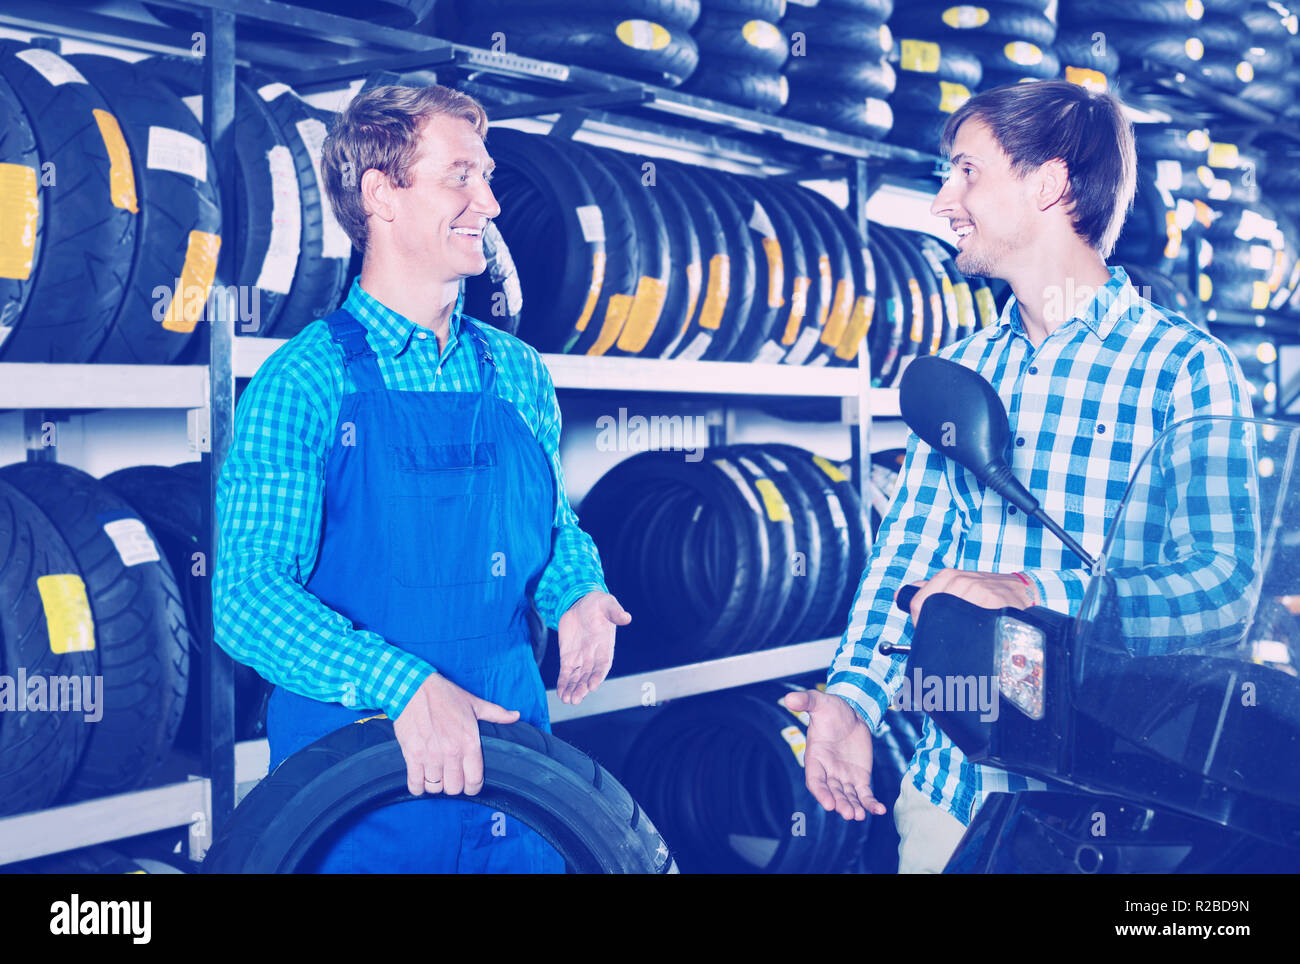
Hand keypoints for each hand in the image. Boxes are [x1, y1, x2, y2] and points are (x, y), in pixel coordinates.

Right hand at [393, 673, 518, 796]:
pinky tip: (420, 779)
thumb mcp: (474, 703)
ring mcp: (430, 755)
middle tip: (451, 777)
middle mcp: (451, 751)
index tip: (470, 785)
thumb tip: (515, 716)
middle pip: (455, 788)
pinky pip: (415, 784)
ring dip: (436, 785)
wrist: (413, 687)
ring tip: (436, 775)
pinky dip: (418, 786)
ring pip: (435, 788)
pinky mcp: (412, 755)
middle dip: (454, 786)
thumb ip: (496, 714)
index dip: (473, 787)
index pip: (475, 779)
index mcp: (469, 741)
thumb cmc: (444, 695)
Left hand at [556, 591, 630, 704]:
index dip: (598, 676)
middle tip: (575, 699)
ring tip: (566, 700)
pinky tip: (560, 693)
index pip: (603, 665)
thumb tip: (626, 617)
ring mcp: (581, 658)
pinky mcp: (568, 657)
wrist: (582, 603)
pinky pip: (566, 673)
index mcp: (606, 647)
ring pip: (577, 678)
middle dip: (582, 688)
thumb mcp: (607, 605)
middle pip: (588, 676)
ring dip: (572, 689)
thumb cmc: (599, 604)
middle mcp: (594, 656)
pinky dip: (563, 683)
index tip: (593, 686)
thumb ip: (615, 612)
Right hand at [782, 689, 886, 821]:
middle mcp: (828, 772)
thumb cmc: (831, 709)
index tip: (828, 804)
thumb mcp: (819, 702)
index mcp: (815, 758)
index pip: (815, 781)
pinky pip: (865, 794)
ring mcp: (844, 777)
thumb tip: (789, 698)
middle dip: (840, 804)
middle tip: (849, 813)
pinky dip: (870, 803)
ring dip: (853, 807)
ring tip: (859, 816)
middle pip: (832, 793)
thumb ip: (806, 701)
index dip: (821, 793)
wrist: (851, 714)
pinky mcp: (860, 778)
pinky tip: (879, 810)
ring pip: (848, 797)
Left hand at [898, 568, 1037, 623]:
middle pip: (933, 614)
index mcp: (946, 577)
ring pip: (953, 621)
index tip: (925, 630)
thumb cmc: (985, 590)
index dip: (918, 621)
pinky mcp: (994, 603)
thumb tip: (900, 594)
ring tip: (964, 636)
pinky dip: (974, 632)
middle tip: (944, 639)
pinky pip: (975, 623)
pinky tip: (978, 632)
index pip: (918, 604)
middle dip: (935, 630)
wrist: (1021, 589)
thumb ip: (928, 589)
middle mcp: (960, 581)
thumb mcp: (956, 583)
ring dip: (956, 633)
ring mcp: (977, 591)